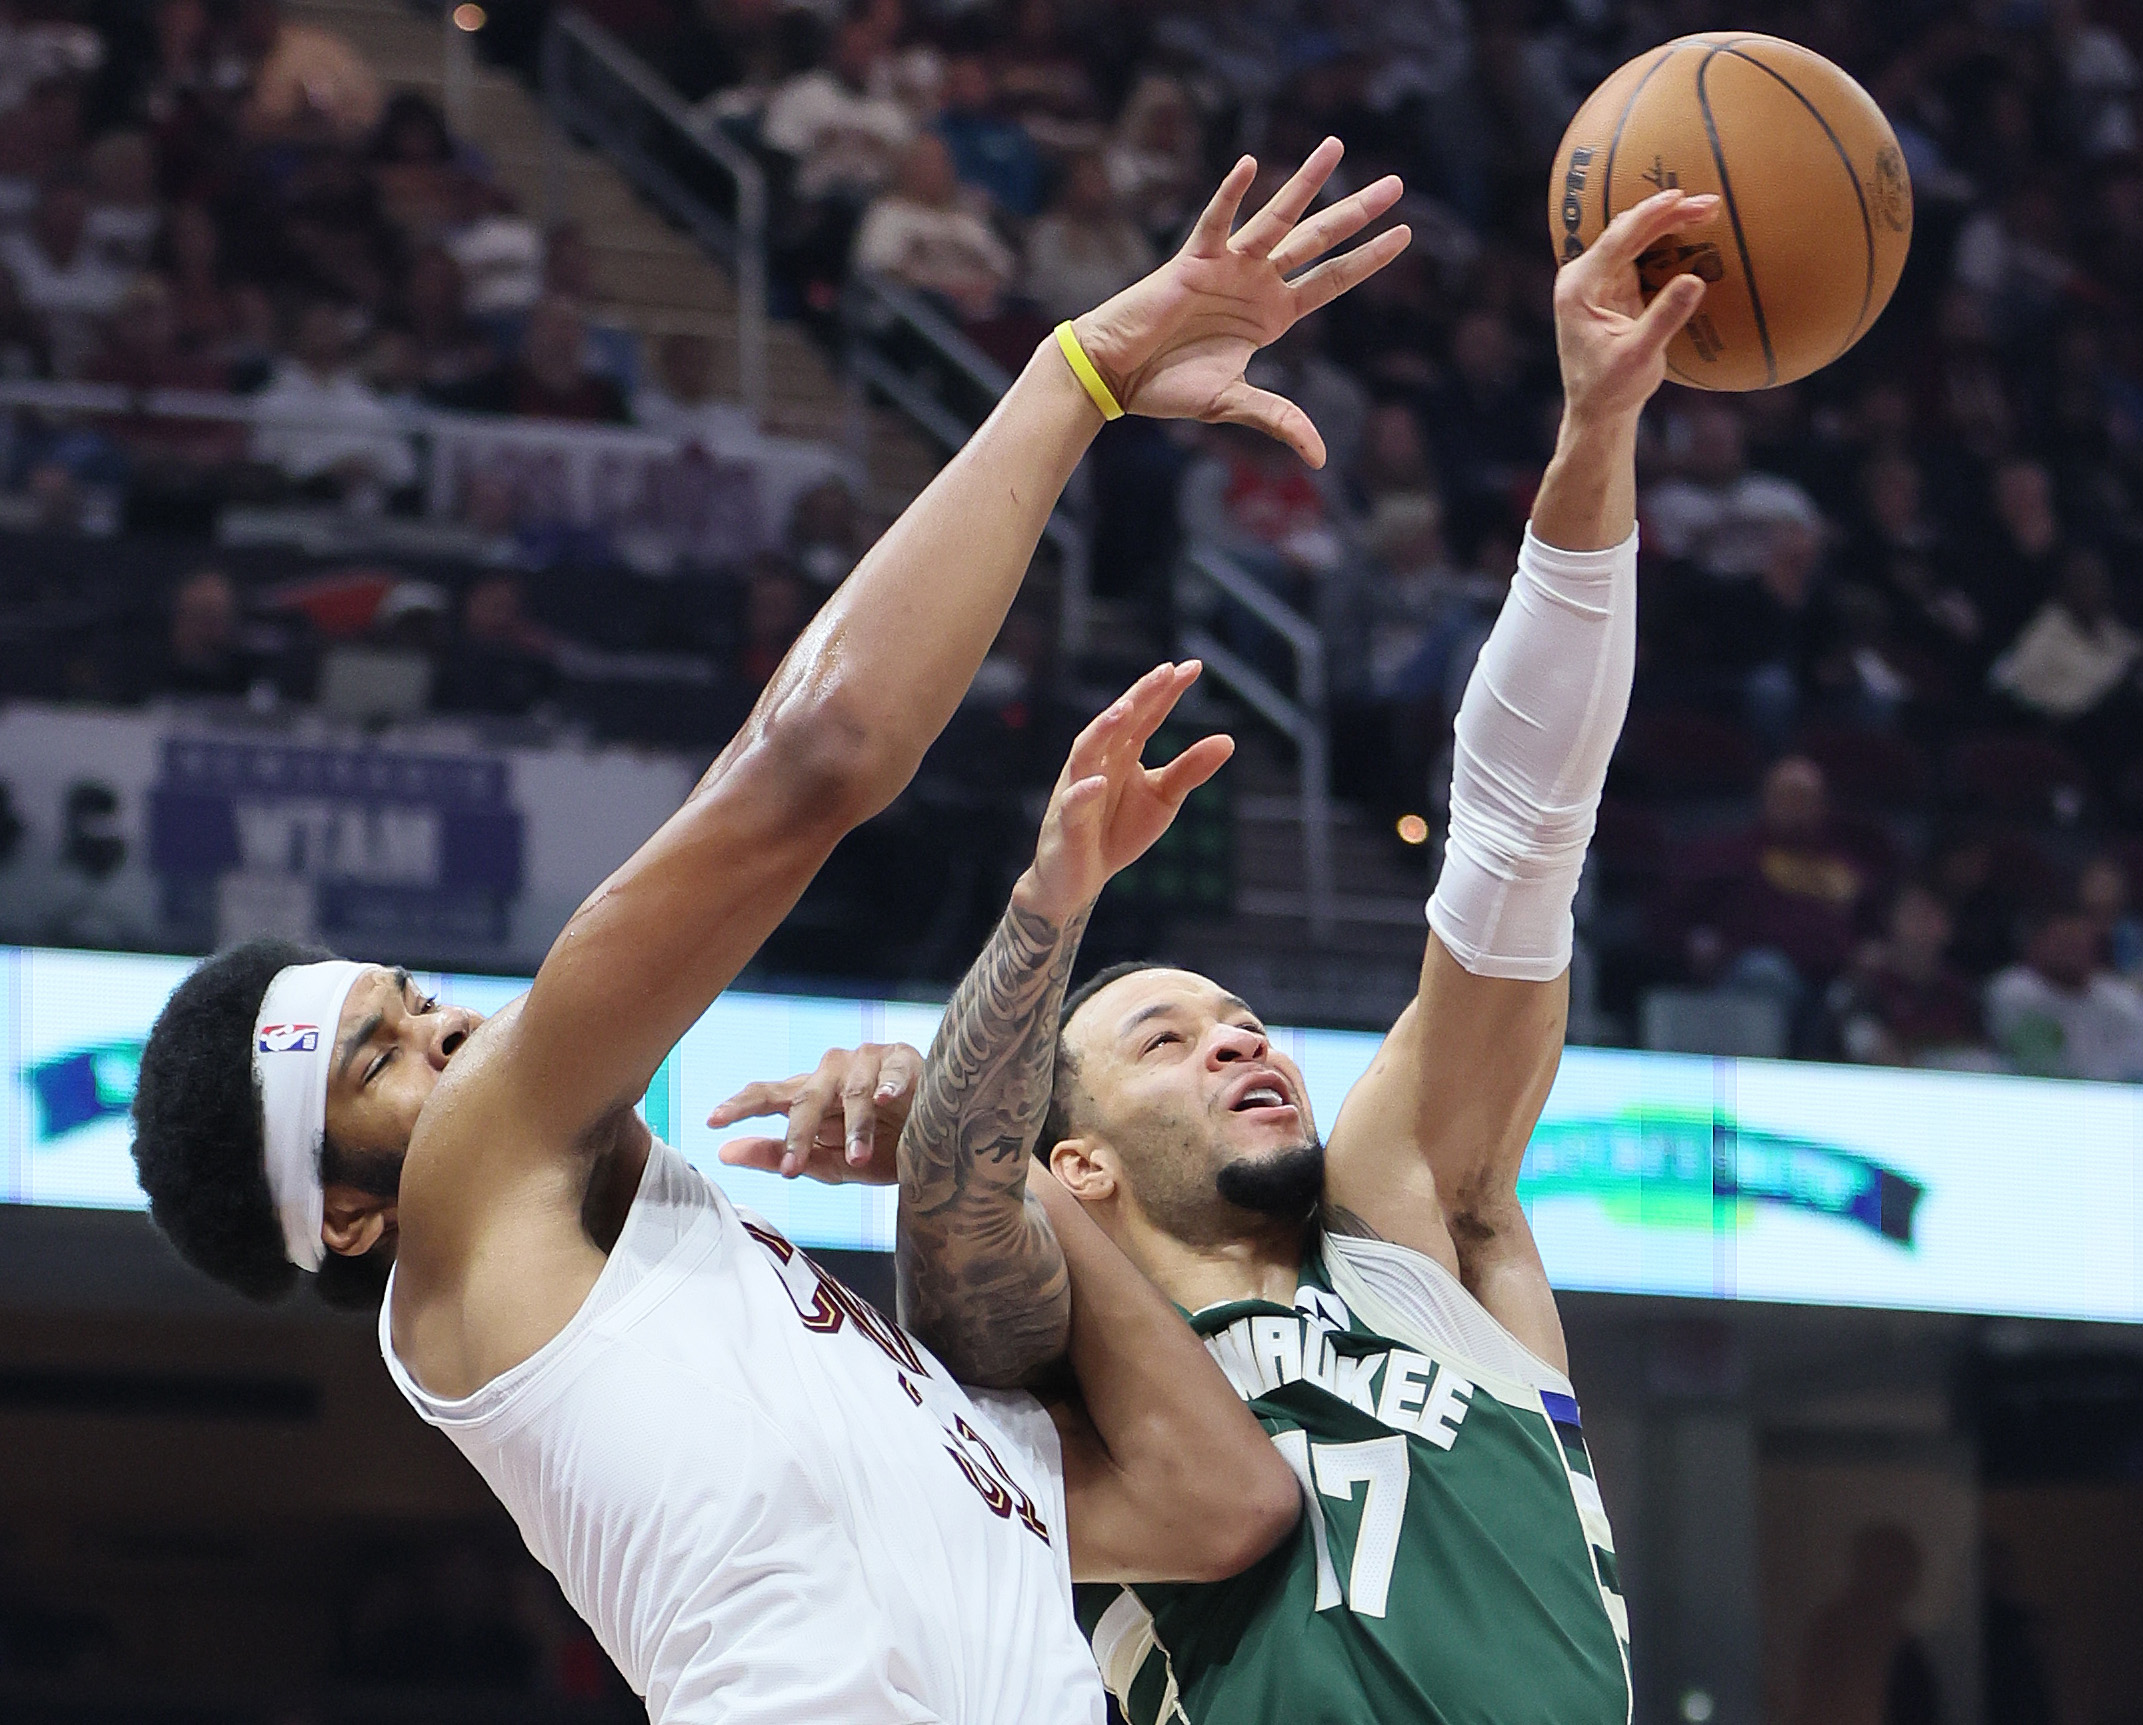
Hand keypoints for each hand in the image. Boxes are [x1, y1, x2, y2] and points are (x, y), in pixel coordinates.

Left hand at [710, 1042, 923, 1182]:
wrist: (934, 1143)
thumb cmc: (877, 1148)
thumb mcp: (824, 1162)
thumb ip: (776, 1156)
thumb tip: (723, 1152)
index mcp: (808, 1094)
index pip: (767, 1095)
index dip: (740, 1106)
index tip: (712, 1121)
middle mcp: (831, 1071)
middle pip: (806, 1098)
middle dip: (798, 1134)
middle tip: (793, 1169)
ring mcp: (867, 1062)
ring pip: (851, 1094)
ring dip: (854, 1130)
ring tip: (857, 1160)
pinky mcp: (904, 1059)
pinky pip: (893, 1072)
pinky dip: (889, 1086)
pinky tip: (886, 1100)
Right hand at [1019, 661, 1234, 921]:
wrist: (1078, 879)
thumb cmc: (1118, 831)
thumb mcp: (1162, 798)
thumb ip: (1190, 770)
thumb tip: (1229, 740)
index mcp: (1122, 753)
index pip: (1146, 715)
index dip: (1166, 692)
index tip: (1193, 667)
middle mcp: (1097, 762)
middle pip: (1117, 723)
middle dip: (1140, 695)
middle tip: (1166, 672)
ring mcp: (1078, 789)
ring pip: (1086, 752)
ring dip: (1104, 729)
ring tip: (1126, 709)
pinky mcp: (1067, 823)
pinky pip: (1072, 803)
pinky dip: (1083, 792)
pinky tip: (1097, 782)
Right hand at [1072, 138, 1409, 467]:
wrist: (1116, 373)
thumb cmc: (1168, 386)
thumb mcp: (1231, 403)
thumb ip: (1278, 419)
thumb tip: (1320, 458)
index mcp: (1272, 315)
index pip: (1331, 280)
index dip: (1368, 259)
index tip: (1404, 235)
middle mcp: (1257, 282)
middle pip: (1318, 239)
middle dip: (1357, 212)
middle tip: (1396, 184)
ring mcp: (1229, 266)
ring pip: (1278, 217)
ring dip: (1308, 183)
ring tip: (1337, 147)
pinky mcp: (1194, 259)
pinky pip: (1217, 220)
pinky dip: (1232, 194)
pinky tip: (1252, 165)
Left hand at [1553, 188, 1720, 425]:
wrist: (1597, 411)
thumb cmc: (1612, 389)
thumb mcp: (1640, 357)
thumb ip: (1664, 318)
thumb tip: (1694, 281)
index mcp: (1579, 288)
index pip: (1617, 239)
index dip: (1649, 214)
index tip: (1678, 196)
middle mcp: (1583, 278)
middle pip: (1627, 232)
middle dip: (1667, 214)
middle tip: (1708, 204)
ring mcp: (1598, 281)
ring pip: (1634, 239)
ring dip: (1668, 223)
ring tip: (1706, 210)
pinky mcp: (1613, 288)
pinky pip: (1640, 254)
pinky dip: (1665, 242)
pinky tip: (1691, 230)